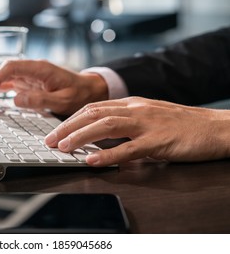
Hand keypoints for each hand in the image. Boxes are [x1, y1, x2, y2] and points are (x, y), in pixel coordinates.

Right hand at [0, 59, 108, 114]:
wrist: (90, 89)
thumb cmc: (79, 93)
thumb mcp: (63, 100)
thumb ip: (40, 100)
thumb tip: (16, 99)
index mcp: (40, 68)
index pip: (10, 67)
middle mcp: (32, 69)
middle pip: (2, 70)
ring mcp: (29, 75)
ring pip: (3, 76)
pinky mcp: (29, 82)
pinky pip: (9, 83)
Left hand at [45, 96, 229, 165]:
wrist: (215, 127)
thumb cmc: (181, 124)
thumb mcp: (148, 117)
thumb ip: (125, 123)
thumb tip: (99, 136)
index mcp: (132, 104)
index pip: (93, 107)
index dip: (71, 119)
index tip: (55, 130)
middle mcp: (136, 109)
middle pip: (93, 114)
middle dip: (67, 127)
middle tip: (49, 140)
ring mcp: (147, 124)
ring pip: (106, 127)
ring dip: (80, 137)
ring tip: (62, 147)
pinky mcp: (159, 141)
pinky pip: (129, 148)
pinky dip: (108, 154)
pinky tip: (92, 160)